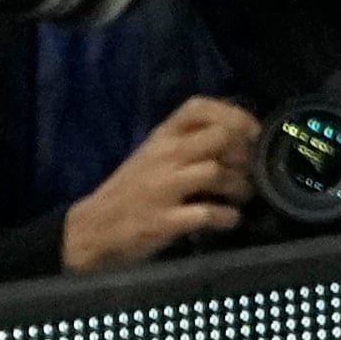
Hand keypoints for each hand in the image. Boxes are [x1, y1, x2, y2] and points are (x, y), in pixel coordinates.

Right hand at [60, 96, 254, 270]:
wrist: (90, 231)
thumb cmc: (127, 193)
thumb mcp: (150, 157)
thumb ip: (184, 143)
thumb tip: (233, 138)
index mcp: (159, 139)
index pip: (198, 108)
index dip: (233, 115)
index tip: (250, 134)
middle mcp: (163, 158)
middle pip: (218, 137)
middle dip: (243, 154)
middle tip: (246, 170)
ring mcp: (163, 189)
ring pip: (217, 172)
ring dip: (240, 187)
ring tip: (238, 198)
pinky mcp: (164, 220)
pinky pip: (209, 213)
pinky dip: (227, 217)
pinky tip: (227, 221)